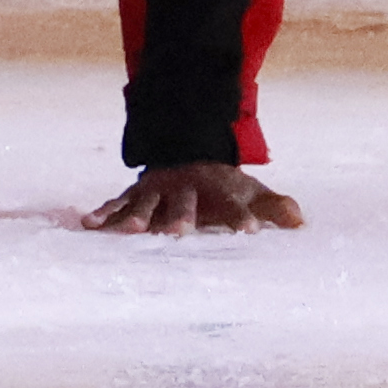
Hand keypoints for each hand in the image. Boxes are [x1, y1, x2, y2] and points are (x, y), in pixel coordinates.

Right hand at [78, 161, 305, 233]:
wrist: (187, 154)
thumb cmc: (223, 187)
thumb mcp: (252, 192)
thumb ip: (274, 208)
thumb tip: (301, 223)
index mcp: (218, 192)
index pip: (234, 205)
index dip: (242, 218)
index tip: (250, 232)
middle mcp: (187, 191)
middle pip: (184, 205)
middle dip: (180, 218)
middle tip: (178, 233)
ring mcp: (158, 191)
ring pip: (147, 204)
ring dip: (138, 217)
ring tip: (128, 232)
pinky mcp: (135, 194)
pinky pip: (116, 204)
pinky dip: (102, 214)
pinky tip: (87, 224)